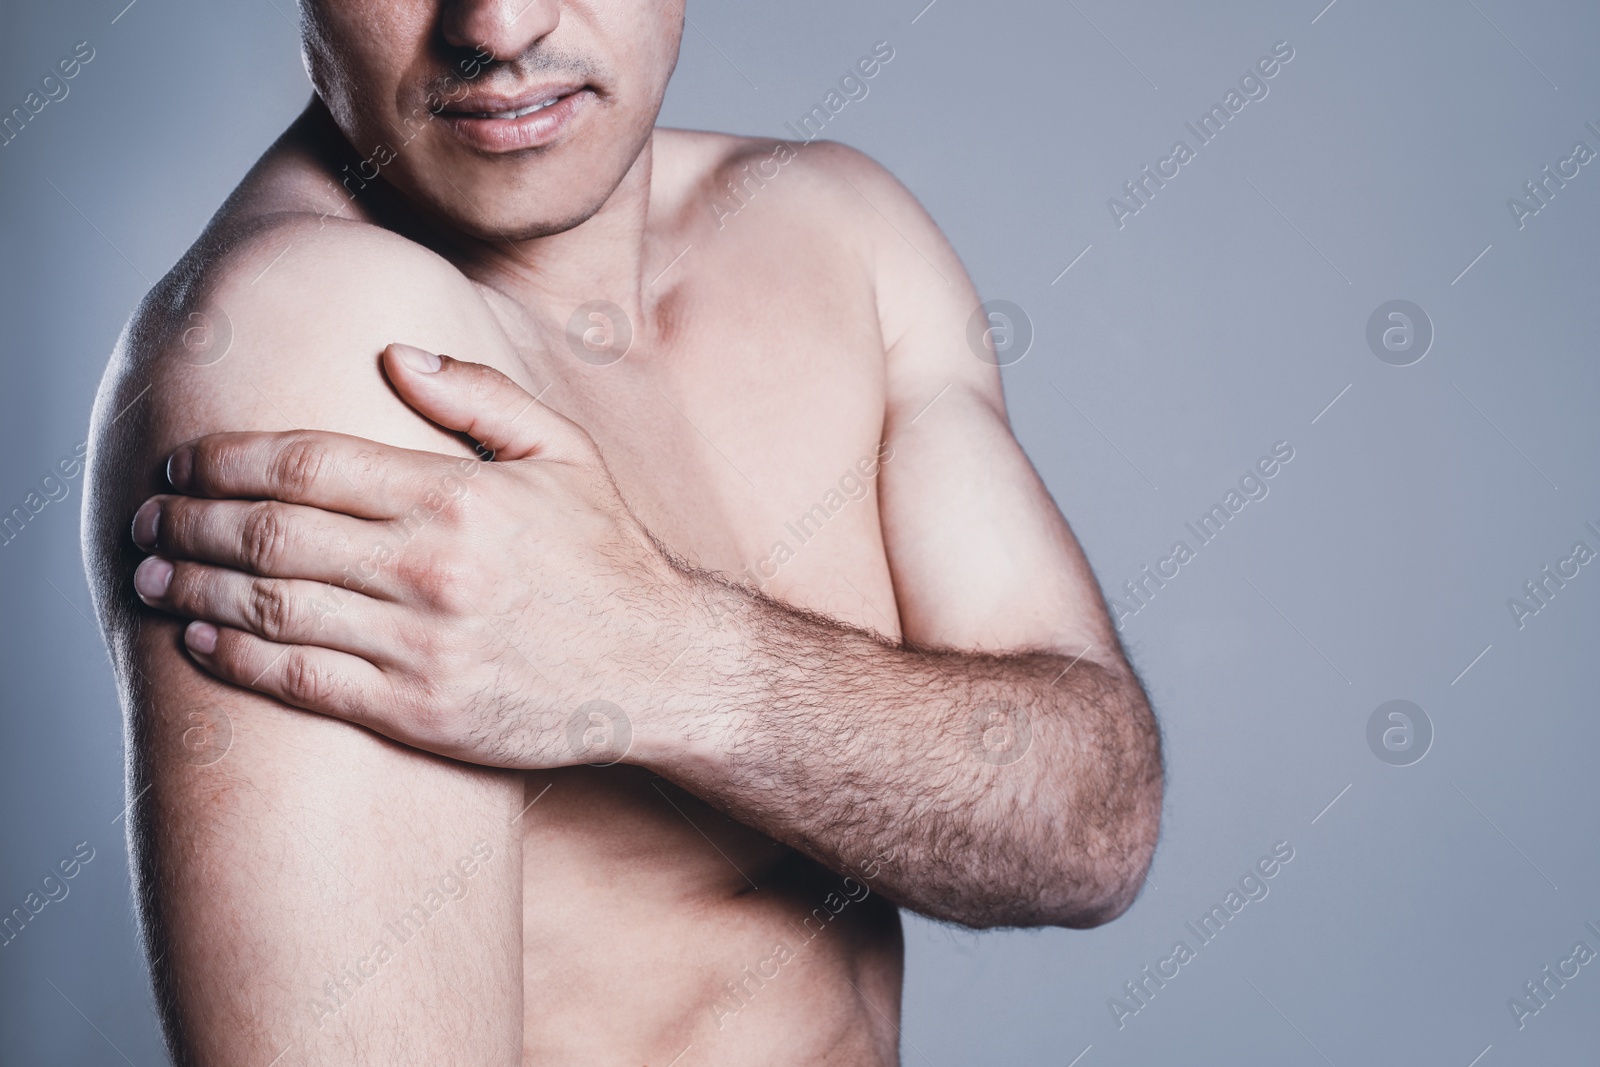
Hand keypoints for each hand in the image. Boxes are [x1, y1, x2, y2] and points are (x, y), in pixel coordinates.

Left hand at [130, 344, 704, 767]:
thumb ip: (480, 397)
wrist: (663, 668)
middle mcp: (432, 568)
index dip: (226, 459)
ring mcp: (422, 646)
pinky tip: (202, 642)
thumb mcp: (565, 454)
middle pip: (270, 535)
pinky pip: (305, 683)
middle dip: (188, 522)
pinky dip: (240, 660)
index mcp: (459, 496)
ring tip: (148, 578)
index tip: (183, 460)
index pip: (307, 463)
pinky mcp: (421, 712)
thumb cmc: (610, 557)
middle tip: (146, 518)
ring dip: (193, 591)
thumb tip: (394, 356)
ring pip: (272, 610)